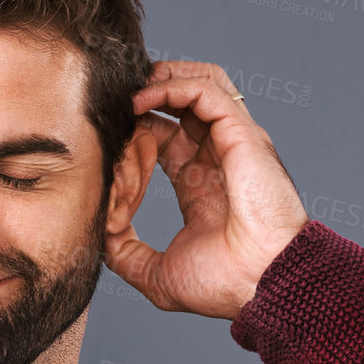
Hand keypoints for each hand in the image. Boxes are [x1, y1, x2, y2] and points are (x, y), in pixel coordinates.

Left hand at [104, 60, 308, 319]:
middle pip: (184, 104)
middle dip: (147, 96)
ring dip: (162, 78)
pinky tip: (142, 102)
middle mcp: (221, 158)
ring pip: (201, 82)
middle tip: (113, 104)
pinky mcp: (242, 134)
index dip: (137, 131)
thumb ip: (125, 254)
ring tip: (129, 90)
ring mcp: (234, 143)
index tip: (110, 141)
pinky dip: (171, 86)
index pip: (168, 138)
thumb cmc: (226, 284)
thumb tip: (99, 235)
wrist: (263, 284)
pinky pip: (206, 89)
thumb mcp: (158, 275)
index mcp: (204, 186)